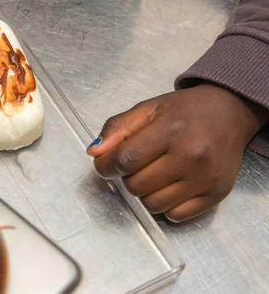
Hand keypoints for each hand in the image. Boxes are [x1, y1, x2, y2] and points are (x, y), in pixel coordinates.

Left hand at [88, 84, 268, 221]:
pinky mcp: (216, 195)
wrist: (230, 113)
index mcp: (170, 130)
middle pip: (137, 186)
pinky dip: (165, 205)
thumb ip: (118, 128)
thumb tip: (94, 152)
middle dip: (127, 177)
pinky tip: (169, 185)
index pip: (125, 160)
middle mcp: (190, 157)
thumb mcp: (148, 108)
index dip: (106, 165)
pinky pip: (176, 215)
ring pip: (153, 205)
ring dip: (144, 192)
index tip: (104, 164)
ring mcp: (205, 179)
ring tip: (152, 173)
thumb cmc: (185, 110)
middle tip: (135, 164)